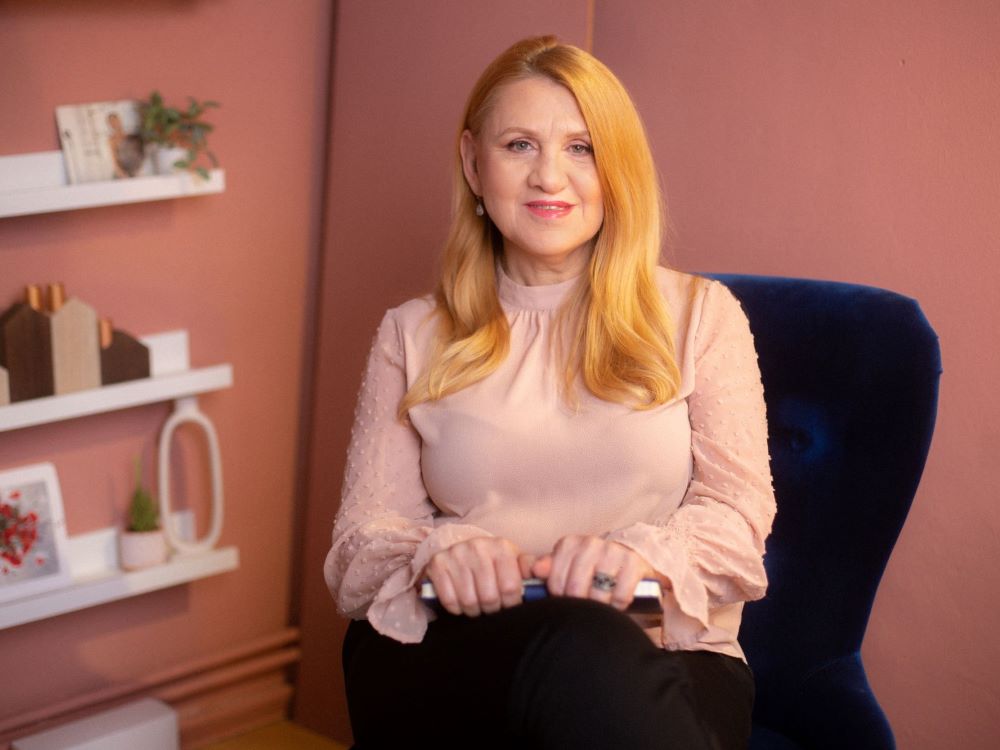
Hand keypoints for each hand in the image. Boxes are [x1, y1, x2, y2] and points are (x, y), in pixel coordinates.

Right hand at [423, 537, 524, 616]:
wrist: (462, 552)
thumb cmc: (494, 563)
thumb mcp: (515, 562)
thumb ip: (532, 568)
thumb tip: (546, 571)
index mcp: (501, 547)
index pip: (511, 588)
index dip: (511, 603)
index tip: (508, 604)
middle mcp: (477, 546)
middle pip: (489, 597)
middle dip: (492, 609)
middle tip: (491, 606)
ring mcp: (455, 554)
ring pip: (469, 601)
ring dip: (474, 610)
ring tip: (477, 605)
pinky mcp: (437, 564)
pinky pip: (449, 600)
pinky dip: (456, 608)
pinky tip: (461, 601)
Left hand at [532, 535, 655, 611]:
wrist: (626, 561)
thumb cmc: (590, 569)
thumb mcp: (567, 567)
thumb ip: (549, 569)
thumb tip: (535, 569)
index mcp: (570, 544)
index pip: (555, 581)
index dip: (560, 597)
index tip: (566, 599)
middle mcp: (590, 543)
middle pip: (575, 588)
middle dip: (579, 604)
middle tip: (585, 607)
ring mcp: (613, 551)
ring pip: (597, 593)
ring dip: (600, 606)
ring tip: (601, 606)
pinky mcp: (634, 563)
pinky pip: (621, 595)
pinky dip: (618, 605)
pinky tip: (616, 602)